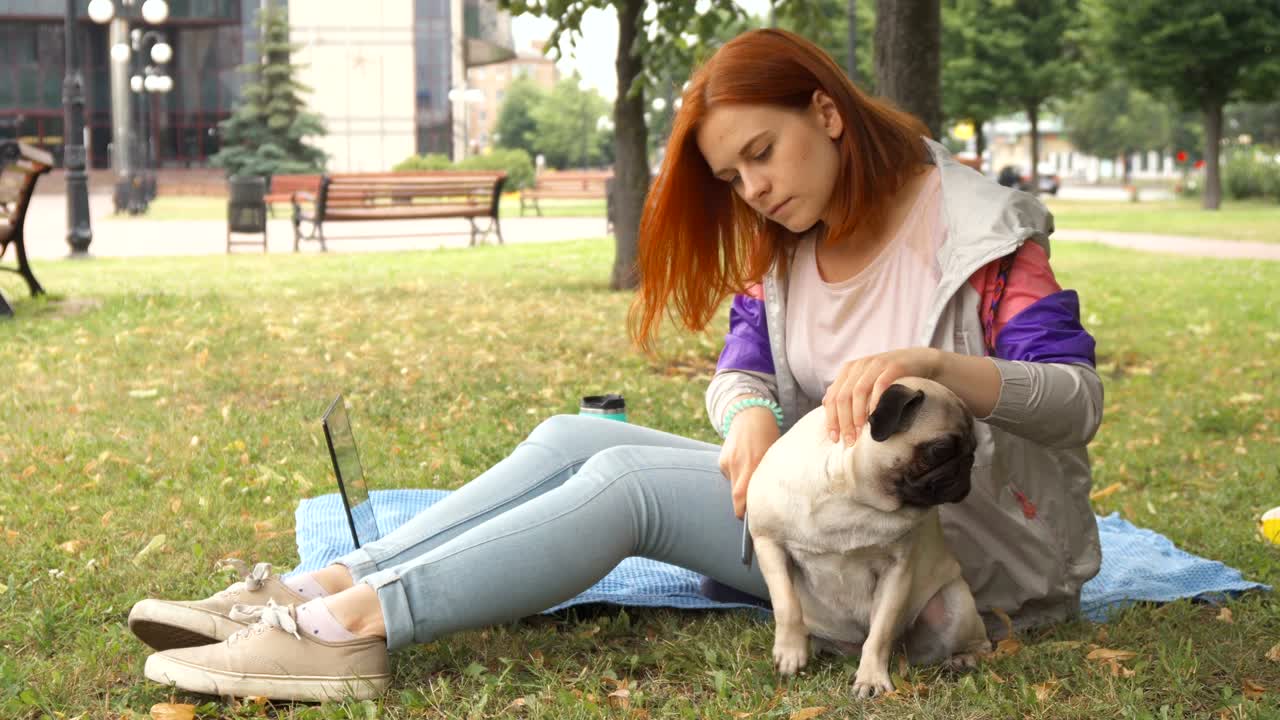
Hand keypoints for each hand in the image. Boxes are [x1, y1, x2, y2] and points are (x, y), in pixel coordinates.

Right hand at [718, 405, 780, 518]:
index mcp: (754, 464)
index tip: (751, 521)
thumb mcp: (773, 454)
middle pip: (737, 497)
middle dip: (742, 508)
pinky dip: (737, 476)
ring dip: (741, 489)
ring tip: (751, 480)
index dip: (745, 512)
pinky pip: (730, 476)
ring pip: (734, 486)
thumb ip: (768, 474)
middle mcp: (738, 464)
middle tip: (749, 515)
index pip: (743, 497)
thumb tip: (768, 497)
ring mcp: (728, 462)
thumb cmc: (769, 435)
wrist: (750, 414)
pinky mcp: (722, 460)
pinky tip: (744, 463)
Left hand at [823, 348, 940, 445]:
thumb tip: (825, 404)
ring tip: (860, 432)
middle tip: (849, 440)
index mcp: (849, 370)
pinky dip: (875, 401)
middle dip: (844, 421)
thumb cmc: (890, 376)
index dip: (831, 419)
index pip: (833, 397)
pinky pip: (880, 384)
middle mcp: (860, 365)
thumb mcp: (865, 380)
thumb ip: (846, 390)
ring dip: (857, 415)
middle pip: (843, 396)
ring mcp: (876, 364)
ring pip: (859, 391)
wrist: (921, 361)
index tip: (834, 438)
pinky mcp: (893, 367)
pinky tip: (875, 416)